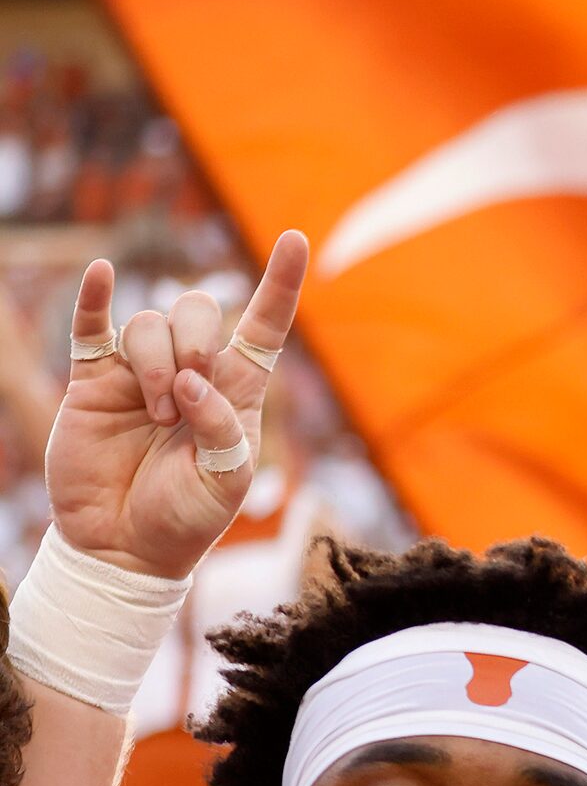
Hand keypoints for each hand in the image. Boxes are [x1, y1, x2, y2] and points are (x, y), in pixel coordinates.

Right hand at [45, 232, 308, 579]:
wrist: (125, 545)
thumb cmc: (186, 518)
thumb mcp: (226, 482)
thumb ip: (221, 429)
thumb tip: (190, 382)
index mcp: (236, 392)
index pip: (264, 326)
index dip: (281, 284)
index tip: (295, 240)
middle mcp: (191, 371)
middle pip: (199, 311)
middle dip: (197, 343)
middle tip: (186, 399)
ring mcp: (140, 372)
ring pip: (149, 322)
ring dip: (156, 364)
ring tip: (155, 415)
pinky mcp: (94, 380)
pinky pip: (92, 325)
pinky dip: (95, 297)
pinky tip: (102, 276)